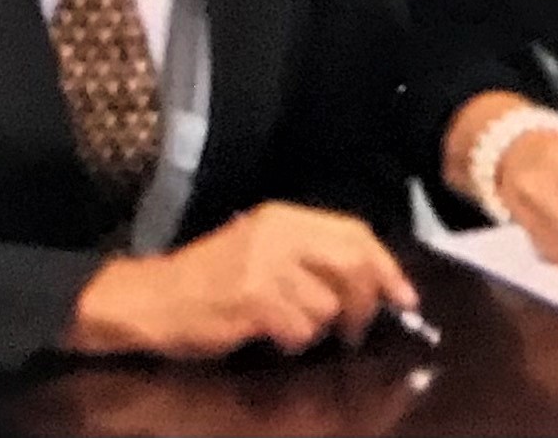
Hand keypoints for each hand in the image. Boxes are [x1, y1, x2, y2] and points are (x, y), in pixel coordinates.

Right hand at [65, 203, 416, 359]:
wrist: (152, 298)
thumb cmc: (208, 279)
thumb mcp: (259, 249)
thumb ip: (308, 254)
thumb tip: (370, 278)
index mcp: (283, 216)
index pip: (354, 232)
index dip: (386, 265)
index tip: (405, 295)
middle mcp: (278, 234)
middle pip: (353, 264)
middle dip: (366, 302)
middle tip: (357, 329)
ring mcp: (265, 266)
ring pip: (329, 303)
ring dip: (321, 328)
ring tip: (294, 329)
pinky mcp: (253, 300)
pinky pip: (301, 328)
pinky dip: (295, 341)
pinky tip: (275, 337)